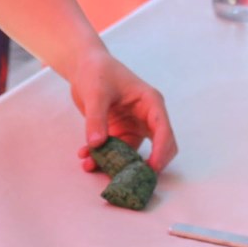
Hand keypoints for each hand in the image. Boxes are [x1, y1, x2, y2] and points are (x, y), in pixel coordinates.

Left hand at [67, 51, 177, 169]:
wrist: (84, 66)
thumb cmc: (97, 71)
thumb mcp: (96, 93)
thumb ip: (96, 119)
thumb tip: (97, 144)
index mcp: (150, 103)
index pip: (163, 130)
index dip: (161, 152)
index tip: (150, 169)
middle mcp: (146, 117)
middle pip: (158, 147)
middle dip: (144, 165)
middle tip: (127, 179)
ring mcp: (134, 126)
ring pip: (132, 154)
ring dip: (115, 164)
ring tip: (89, 165)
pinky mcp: (120, 133)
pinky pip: (116, 152)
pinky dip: (102, 157)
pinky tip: (84, 156)